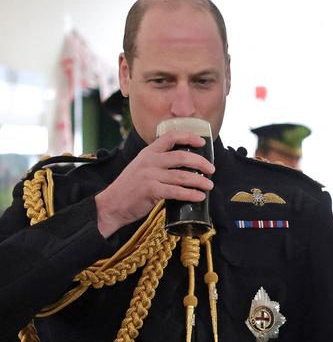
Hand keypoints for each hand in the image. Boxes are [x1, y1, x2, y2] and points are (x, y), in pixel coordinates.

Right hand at [95, 131, 214, 237]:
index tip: (202, 141)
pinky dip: (190, 194)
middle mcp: (149, 161)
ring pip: (182, 176)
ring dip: (199, 181)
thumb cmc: (130, 188)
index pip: (170, 137)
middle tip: (211, 169)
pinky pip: (176, 192)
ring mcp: (149, 176)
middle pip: (181, 156)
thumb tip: (184, 166)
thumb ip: (158, 164)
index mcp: (148, 153)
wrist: (111, 205)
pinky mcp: (150, 191)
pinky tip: (199, 197)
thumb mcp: (141, 168)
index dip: (188, 136)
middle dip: (200, 162)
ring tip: (209, 185)